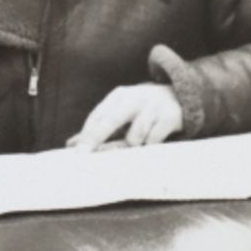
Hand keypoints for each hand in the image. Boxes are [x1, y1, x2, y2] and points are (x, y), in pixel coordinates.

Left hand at [68, 83, 182, 150]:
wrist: (179, 96)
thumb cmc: (140, 110)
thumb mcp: (120, 112)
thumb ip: (98, 128)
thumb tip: (71, 145)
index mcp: (119, 96)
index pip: (98, 116)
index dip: (87, 134)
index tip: (76, 150)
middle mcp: (135, 98)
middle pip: (111, 120)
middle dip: (96, 137)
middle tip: (83, 154)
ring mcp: (153, 107)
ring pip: (135, 137)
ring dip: (134, 144)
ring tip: (139, 139)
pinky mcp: (170, 117)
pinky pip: (153, 141)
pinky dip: (150, 145)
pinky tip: (154, 139)